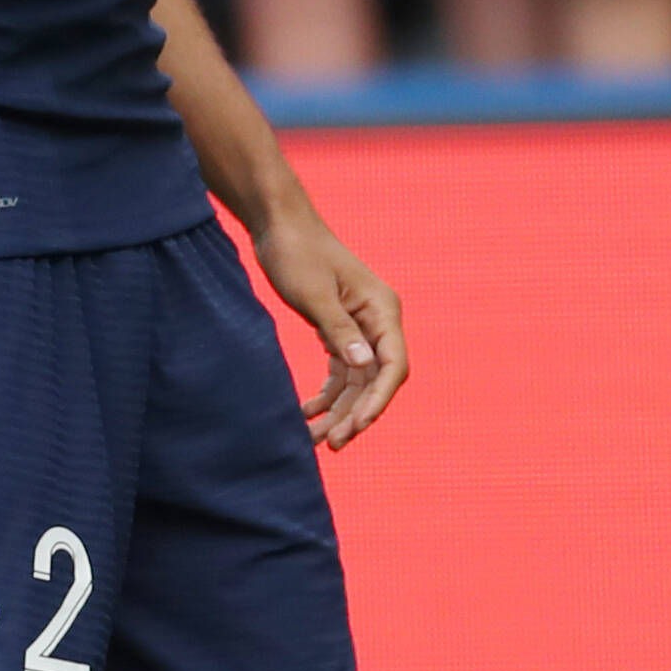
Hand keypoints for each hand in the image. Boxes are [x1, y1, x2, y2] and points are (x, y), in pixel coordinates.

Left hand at [248, 198, 409, 449]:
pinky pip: (341, 371)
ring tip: (316, 440)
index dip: (378, 401)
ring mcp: (360, 326)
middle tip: (332, 446)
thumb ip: (339, 331)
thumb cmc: (296, 253)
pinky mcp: (339, 329)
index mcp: (382, 309)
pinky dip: (328, 394)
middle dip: (356, 415)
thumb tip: (364, 366)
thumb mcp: (314, 294)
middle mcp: (378, 321)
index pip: (393, 366)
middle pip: (376, 380)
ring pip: (358, 381)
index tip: (357, 428)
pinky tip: (308, 412)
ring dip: (340, 411)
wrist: (278, 224)